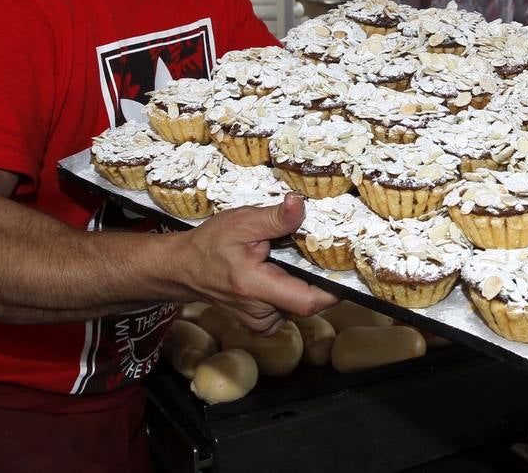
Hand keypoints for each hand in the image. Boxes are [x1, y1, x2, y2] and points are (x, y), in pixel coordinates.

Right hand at [177, 194, 336, 333]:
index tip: (343, 269)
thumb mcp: (241, 222)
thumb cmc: (210, 245)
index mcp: (255, 288)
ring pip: (300, 305)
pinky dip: (291, 291)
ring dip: (302, 284)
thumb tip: (299, 205)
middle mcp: (260, 313)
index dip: (332, 289)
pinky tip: (279, 274)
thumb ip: (275, 218)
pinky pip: (289, 308)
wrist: (184, 269)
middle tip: (310, 252)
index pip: (308, 301)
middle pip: (309, 302)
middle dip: (315, 277)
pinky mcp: (262, 323)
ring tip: (288, 260)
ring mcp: (261, 322)